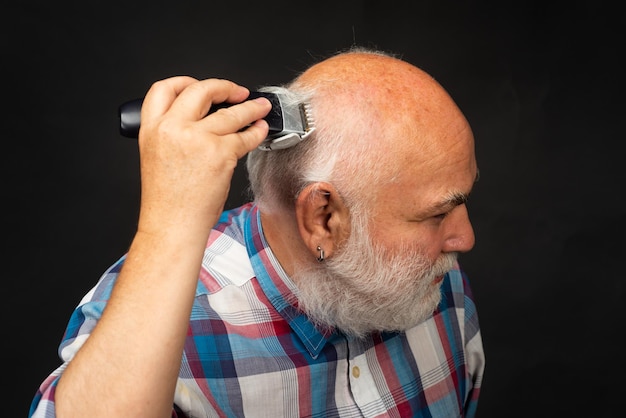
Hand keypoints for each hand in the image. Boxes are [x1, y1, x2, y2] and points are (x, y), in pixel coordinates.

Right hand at [136, 76, 271, 238]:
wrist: (172, 225)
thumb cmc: (168, 201)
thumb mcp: (157, 157)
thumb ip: (173, 134)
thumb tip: (205, 120)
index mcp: (151, 129)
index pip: (164, 88)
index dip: (186, 81)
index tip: (201, 84)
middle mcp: (172, 128)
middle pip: (201, 90)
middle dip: (224, 87)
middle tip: (238, 92)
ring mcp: (197, 138)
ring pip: (231, 112)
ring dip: (251, 107)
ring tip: (261, 108)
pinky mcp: (220, 152)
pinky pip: (245, 135)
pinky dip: (257, 131)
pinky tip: (260, 130)